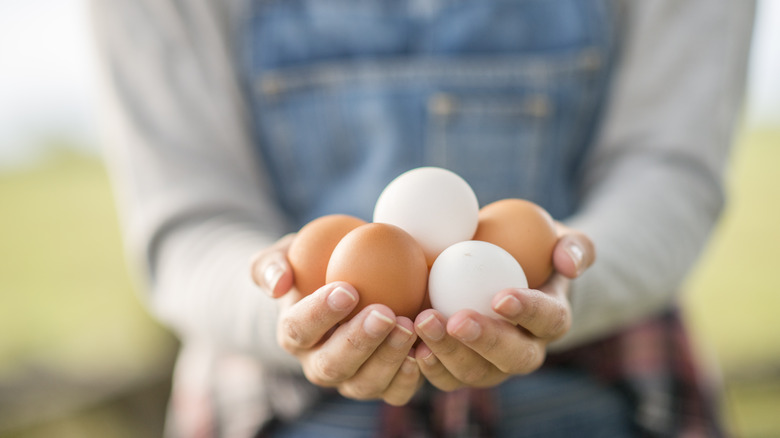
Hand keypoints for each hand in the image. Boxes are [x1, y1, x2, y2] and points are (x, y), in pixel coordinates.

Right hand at [250, 237, 423, 405]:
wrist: (352, 282)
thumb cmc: (319, 263)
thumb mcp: (290, 253)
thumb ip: (273, 263)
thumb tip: (278, 285)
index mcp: (294, 334)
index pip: (299, 329)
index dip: (320, 313)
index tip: (348, 289)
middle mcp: (319, 365)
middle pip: (332, 365)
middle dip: (358, 342)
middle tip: (384, 314)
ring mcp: (352, 380)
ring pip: (364, 384)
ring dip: (387, 358)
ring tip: (408, 327)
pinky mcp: (384, 386)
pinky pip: (394, 392)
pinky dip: (409, 377)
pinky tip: (422, 351)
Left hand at [413, 224, 594, 390]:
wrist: (498, 273)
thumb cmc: (530, 250)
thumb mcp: (558, 237)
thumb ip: (574, 245)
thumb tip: (570, 264)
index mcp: (553, 319)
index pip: (548, 319)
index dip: (528, 312)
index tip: (500, 297)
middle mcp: (526, 351)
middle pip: (512, 358)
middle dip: (485, 343)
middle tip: (456, 320)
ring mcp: (492, 366)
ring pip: (475, 373)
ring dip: (447, 353)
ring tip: (422, 323)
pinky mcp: (458, 370)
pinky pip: (444, 377)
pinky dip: (425, 364)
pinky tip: (406, 342)